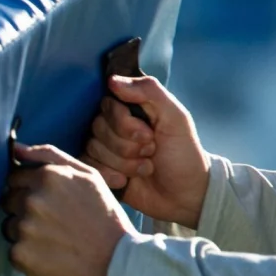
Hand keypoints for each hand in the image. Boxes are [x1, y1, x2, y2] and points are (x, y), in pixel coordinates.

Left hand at [1, 143, 140, 275]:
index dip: (29, 191)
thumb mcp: (88, 177)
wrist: (118, 264)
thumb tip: (17, 149)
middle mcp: (32, 199)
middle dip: (24, 210)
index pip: (15, 179)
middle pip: (9, 202)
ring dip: (25, 233)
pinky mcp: (21, 254)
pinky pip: (13, 252)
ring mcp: (25, 228)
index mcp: (48, 176)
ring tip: (54, 241)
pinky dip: (27, 256)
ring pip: (10, 227)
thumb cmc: (105, 218)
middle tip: (53, 224)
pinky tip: (50, 257)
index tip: (47, 204)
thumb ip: (50, 156)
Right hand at [82, 75, 208, 228]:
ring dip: (125, 164)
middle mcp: (113, 128)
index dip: (125, 123)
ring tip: (145, 168)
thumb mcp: (176, 117)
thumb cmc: (184, 154)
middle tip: (151, 152)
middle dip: (128, 146)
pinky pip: (90, 168)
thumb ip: (150, 91)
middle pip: (98, 129)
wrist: (186, 195)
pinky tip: (128, 182)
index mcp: (130, 110)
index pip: (108, 107)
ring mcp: (105, 150)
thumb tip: (112, 80)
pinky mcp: (100, 172)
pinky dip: (112, 177)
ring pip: (94, 150)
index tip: (149, 134)